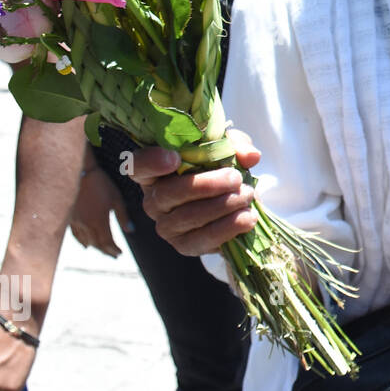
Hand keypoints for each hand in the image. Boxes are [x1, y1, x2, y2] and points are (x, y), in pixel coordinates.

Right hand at [69, 166, 126, 257]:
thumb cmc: (100, 184)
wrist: (78, 172)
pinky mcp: (68, 218)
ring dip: (95, 248)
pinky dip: (82, 242)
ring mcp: (75, 222)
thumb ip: (122, 216)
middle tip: (114, 255)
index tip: (120, 253)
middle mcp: (86, 225)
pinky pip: (76, 235)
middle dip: (106, 251)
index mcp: (99, 221)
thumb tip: (131, 230)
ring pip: (86, 241)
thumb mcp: (116, 198)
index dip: (114, 249)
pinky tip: (85, 244)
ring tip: (103, 251)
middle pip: (97, 244)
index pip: (107, 242)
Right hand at [130, 131, 260, 256]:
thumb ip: (236, 145)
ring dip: (222, 206)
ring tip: (247, 195)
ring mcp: (166, 225)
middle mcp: (154, 199)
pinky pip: (202, 239)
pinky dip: (228, 228)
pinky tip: (246, 218)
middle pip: (168, 193)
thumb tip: (250, 156)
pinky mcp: (184, 245)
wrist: (233, 203)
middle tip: (235, 179)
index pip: (138, 165)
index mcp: (156, 170)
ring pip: (187, 217)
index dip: (152, 162)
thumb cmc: (221, 168)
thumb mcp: (228, 148)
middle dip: (206, 185)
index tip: (174, 157)